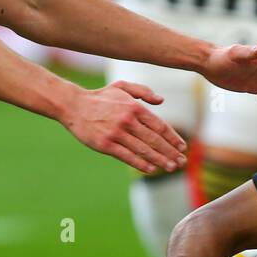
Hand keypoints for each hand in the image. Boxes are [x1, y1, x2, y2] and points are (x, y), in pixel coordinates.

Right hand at [58, 81, 185, 173]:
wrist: (73, 105)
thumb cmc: (100, 97)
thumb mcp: (122, 87)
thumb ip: (143, 91)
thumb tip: (161, 101)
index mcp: (134, 107)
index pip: (159, 125)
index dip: (173, 137)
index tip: (183, 146)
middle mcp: (127, 120)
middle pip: (155, 140)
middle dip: (171, 152)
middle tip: (182, 161)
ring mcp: (116, 133)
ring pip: (143, 150)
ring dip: (160, 160)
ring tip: (171, 167)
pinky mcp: (105, 145)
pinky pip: (127, 157)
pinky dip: (140, 164)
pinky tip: (151, 169)